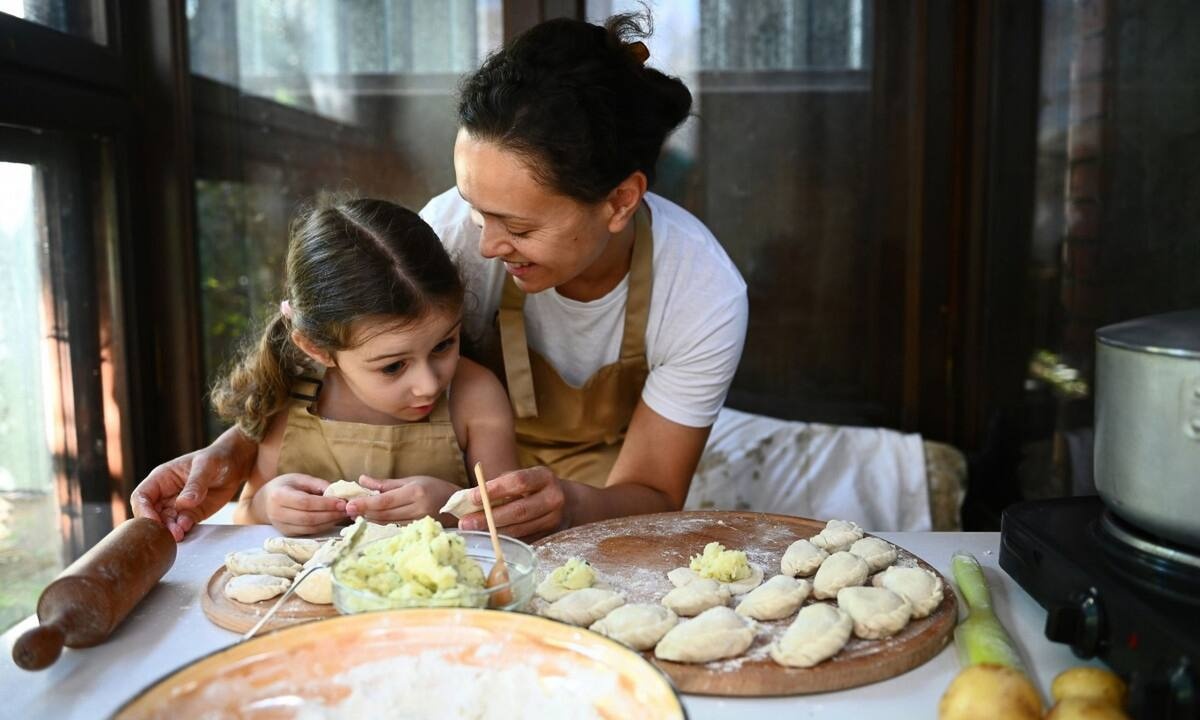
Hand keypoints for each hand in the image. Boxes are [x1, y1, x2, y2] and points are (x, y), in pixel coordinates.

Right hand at [131, 429, 255, 540]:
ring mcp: (177, 506)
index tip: (154, 522)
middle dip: (158, 526)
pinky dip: (182, 532)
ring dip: (170, 531)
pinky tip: (187, 532)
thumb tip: (183, 503)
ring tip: (180, 534)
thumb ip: (195, 484)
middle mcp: (165, 494)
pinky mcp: (191, 515)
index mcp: (162, 478)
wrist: (235, 465)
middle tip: (170, 533)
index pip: (141, 496)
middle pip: (150, 514)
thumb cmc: (217, 458)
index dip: (143, 510)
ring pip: (165, 523)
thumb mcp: (206, 466)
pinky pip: (181, 527)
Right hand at [260, 474, 347, 535]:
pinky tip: (334, 520)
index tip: (342, 502)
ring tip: (343, 515)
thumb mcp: (299, 479)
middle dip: (330, 514)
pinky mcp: (288, 534)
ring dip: (330, 522)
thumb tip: (338, 492)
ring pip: (310, 528)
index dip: (325, 504)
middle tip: (347, 509)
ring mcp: (282, 526)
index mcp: (279, 496)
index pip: (305, 502)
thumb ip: (317, 484)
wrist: (264, 502)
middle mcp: (278, 513)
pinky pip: (309, 532)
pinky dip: (324, 527)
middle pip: (308, 518)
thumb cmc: (284, 486)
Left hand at [348, 475, 459, 523]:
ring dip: (371, 520)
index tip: (350, 505)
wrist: (456, 503)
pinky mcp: (420, 531)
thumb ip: (386, 483)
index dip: (366, 503)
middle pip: (384, 514)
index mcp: (415, 492)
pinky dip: (382, 526)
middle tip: (348, 511)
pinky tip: (373, 523)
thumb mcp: (411, 480)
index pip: (385, 500)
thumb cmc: (434, 487)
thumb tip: (362, 479)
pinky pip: (396, 529)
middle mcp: (418, 508)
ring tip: (356, 516)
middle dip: (365, 513)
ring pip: (388, 524)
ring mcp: (420, 522)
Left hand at [457, 466, 565, 538]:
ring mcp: (554, 519)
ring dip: (493, 531)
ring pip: (520, 528)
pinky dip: (504, 540)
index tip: (472, 497)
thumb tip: (468, 498)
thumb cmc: (533, 488)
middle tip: (466, 522)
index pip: (518, 481)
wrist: (567, 502)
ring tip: (472, 531)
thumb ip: (500, 485)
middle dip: (489, 517)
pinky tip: (488, 538)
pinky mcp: (550, 536)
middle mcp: (554, 497)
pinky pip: (523, 539)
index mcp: (544, 477)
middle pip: (519, 510)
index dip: (494, 489)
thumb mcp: (522, 478)